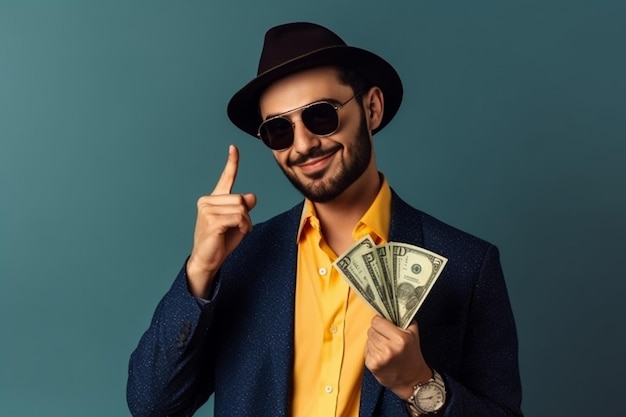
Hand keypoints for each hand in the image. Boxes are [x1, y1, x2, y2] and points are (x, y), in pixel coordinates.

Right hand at [186, 145, 256, 297]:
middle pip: (241, 198)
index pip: (226, 178)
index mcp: (214, 199)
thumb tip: (252, 196)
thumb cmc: (221, 241)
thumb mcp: (238, 222)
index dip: (232, 162)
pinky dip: (244, 226)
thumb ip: (244, 208)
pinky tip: (236, 233)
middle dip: (247, 215)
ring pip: (242, 208)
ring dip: (246, 223)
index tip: (234, 148)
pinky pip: (239, 217)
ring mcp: (207, 210)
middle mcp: (208, 201)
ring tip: (237, 231)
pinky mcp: (212, 220)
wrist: (207, 260)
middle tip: (242, 228)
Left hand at [365, 316, 431, 399]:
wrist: (411, 379)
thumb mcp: (413, 334)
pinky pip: (366, 349)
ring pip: (368, 339)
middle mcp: (389, 348)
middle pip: (371, 329)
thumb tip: (391, 306)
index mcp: (400, 339)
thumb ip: (404, 318)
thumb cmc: (412, 355)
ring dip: (375, 341)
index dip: (380, 322)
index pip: (377, 321)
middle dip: (378, 332)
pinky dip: (372, 351)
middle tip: (387, 339)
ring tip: (386, 348)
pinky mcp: (372, 365)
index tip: (385, 325)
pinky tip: (382, 355)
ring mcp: (380, 358)